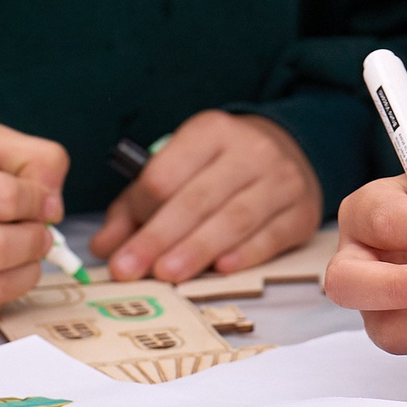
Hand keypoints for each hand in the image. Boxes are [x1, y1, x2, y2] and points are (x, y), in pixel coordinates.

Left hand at [91, 111, 319, 282]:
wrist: (290, 152)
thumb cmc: (221, 166)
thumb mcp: (178, 167)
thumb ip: (136, 205)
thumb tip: (105, 246)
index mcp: (211, 131)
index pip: (166, 174)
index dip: (139, 212)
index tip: (118, 246)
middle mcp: (251, 150)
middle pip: (197, 199)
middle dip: (159, 237)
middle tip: (130, 270)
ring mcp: (282, 180)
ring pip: (234, 219)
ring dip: (196, 250)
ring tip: (166, 275)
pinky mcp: (302, 211)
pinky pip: (271, 236)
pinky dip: (244, 254)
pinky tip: (220, 269)